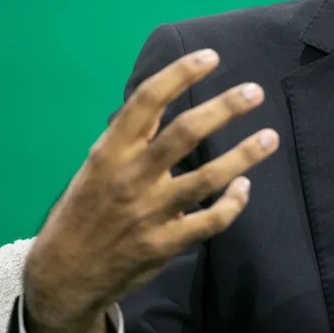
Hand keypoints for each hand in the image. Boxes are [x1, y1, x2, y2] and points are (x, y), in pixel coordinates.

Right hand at [23, 48, 278, 332]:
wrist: (63, 276)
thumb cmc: (84, 210)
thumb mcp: (96, 167)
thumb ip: (130, 136)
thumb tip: (163, 98)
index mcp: (110, 152)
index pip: (147, 101)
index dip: (180, 74)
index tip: (210, 57)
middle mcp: (131, 177)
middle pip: (185, 133)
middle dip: (224, 108)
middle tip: (254, 91)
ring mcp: (149, 212)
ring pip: (206, 178)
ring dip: (243, 156)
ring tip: (270, 137)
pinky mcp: (165, 244)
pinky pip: (210, 220)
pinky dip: (232, 202)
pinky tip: (244, 187)